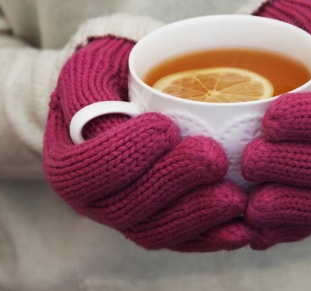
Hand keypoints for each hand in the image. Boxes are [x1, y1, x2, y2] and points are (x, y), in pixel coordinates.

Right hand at [43, 36, 252, 251]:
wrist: (120, 103)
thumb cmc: (110, 82)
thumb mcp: (93, 69)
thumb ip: (97, 88)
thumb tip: (125, 113)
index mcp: (69, 161)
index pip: (86, 170)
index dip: (125, 155)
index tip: (166, 126)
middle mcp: (92, 199)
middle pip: (125, 208)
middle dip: (172, 184)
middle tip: (213, 158)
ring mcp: (125, 216)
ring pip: (155, 231)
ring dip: (197, 216)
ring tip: (236, 197)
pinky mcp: (156, 222)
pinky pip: (179, 240)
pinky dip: (211, 237)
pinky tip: (242, 228)